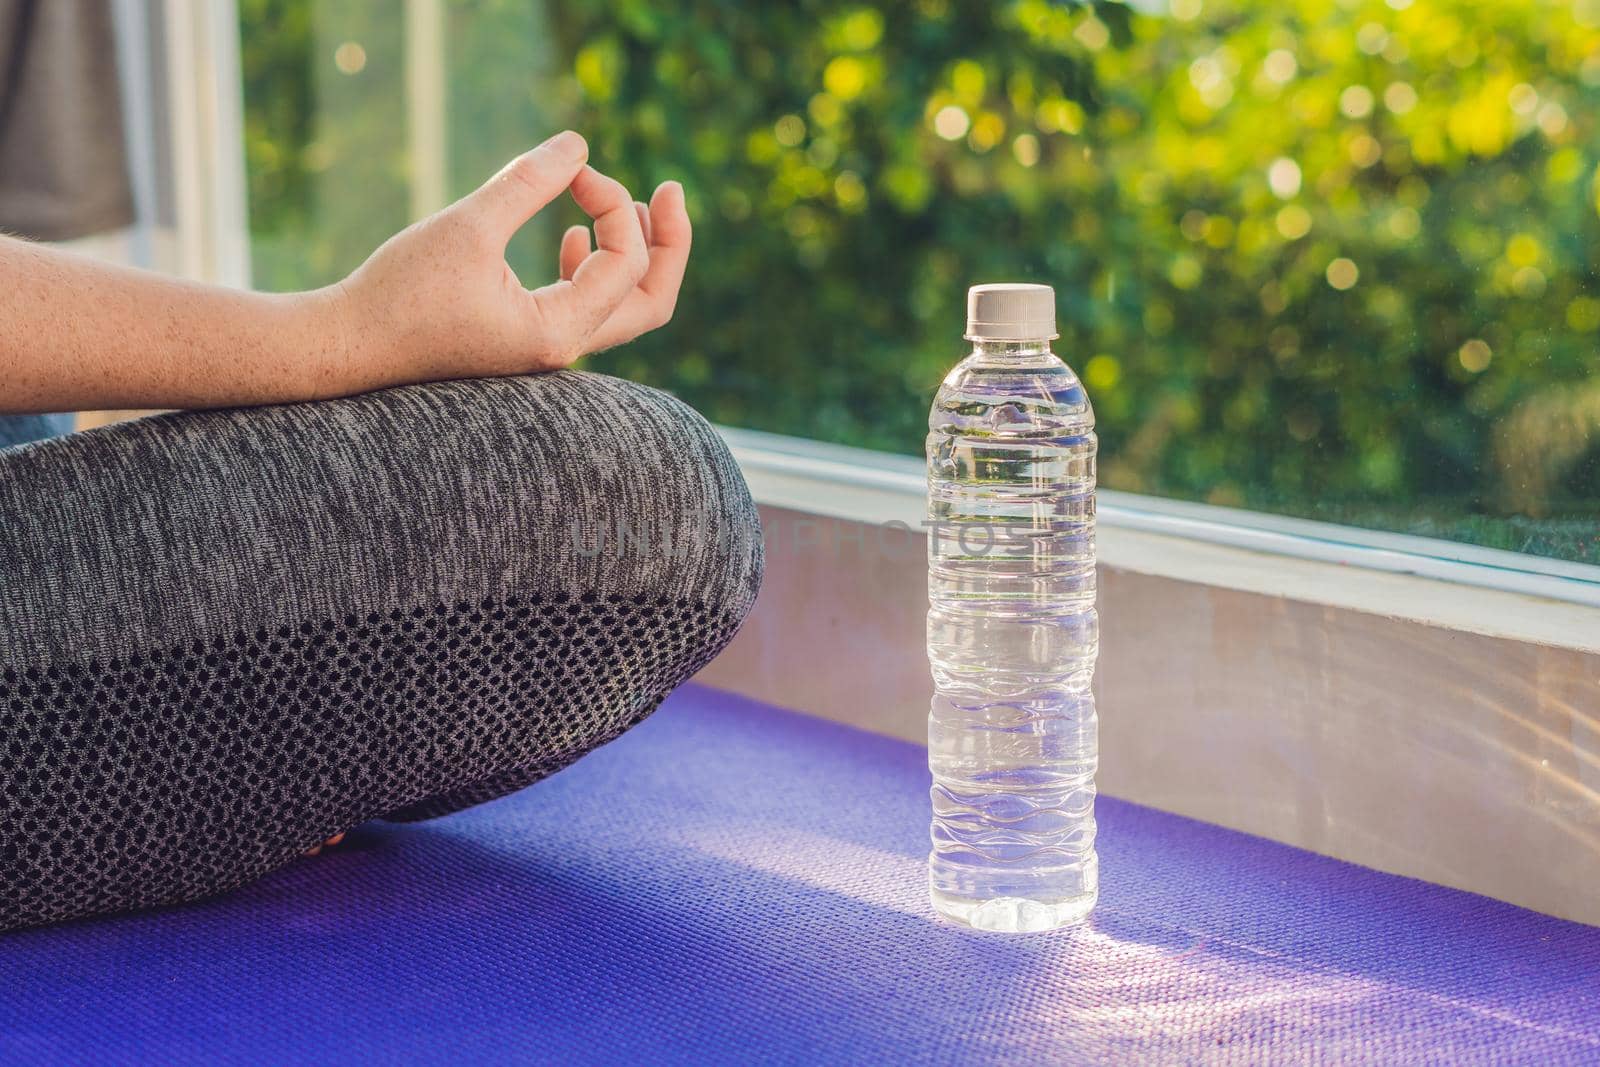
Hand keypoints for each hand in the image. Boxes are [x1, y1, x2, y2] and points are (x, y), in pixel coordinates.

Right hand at [332, 130, 689, 386]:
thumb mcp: (468, 227)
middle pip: (651, 301)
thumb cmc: (399, 292)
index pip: (625, 262)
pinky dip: (593, 269)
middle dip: (668, 244)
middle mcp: (563, 349)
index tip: (573, 172)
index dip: (613, 203)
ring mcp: (548, 348)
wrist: (348, 346)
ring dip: (634, 254)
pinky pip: (586, 309)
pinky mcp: (526, 339)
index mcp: (558, 332)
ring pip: (623, 308)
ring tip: (630, 204)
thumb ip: (527, 183)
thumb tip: (578, 144)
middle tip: (672, 190)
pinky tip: (571, 236)